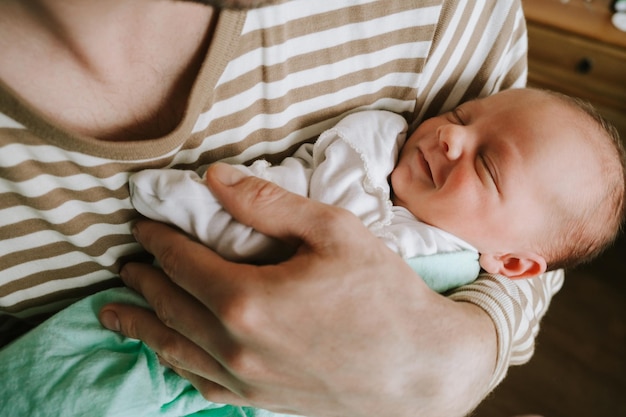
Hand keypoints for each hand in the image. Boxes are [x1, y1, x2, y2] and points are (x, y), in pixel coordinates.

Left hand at [100, 163, 496, 416]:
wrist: (422, 368)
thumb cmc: (384, 294)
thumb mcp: (333, 232)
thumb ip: (267, 203)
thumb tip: (215, 178)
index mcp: (247, 298)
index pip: (181, 263)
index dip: (157, 241)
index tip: (141, 228)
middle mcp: (235, 344)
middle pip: (169, 306)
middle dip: (142, 283)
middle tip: (124, 267)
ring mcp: (246, 379)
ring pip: (174, 349)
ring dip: (142, 327)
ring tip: (116, 316)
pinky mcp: (261, 400)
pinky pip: (201, 384)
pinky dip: (176, 364)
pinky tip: (169, 356)